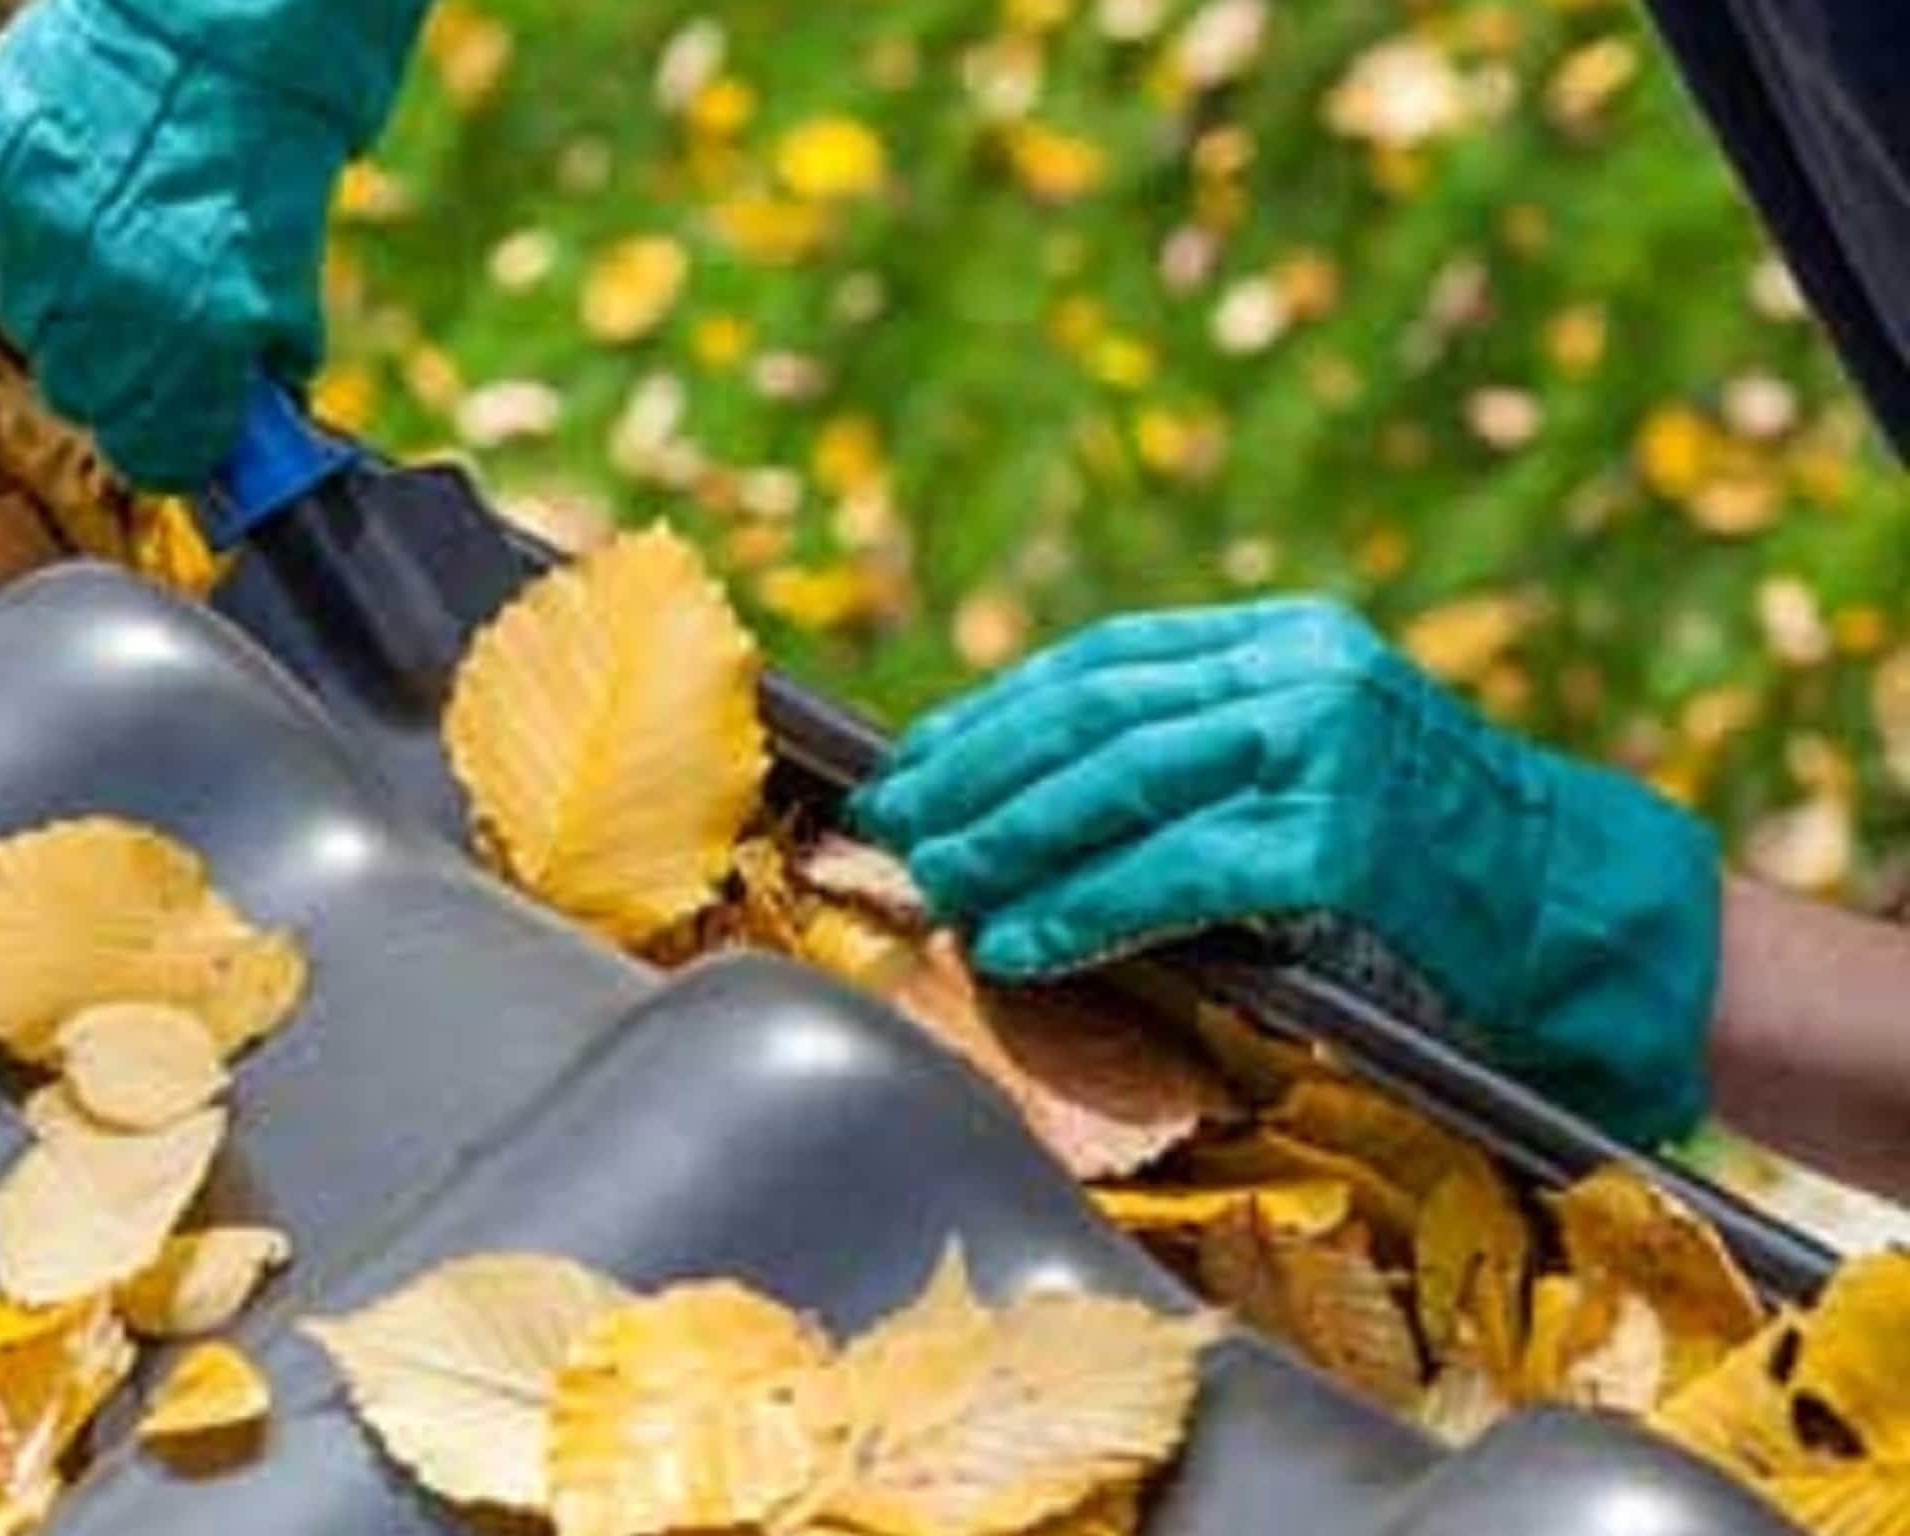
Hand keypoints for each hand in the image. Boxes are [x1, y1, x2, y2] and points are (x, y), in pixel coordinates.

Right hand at [0, 0, 430, 489]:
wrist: (226, 23)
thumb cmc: (273, 154)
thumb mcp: (289, 283)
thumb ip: (258, 366)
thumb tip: (245, 427)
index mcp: (195, 334)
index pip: (152, 452)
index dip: (172, 447)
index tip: (184, 433)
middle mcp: (104, 292)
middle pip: (81, 395)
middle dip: (124, 381)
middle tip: (157, 337)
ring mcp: (33, 225)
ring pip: (29, 320)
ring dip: (71, 304)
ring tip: (119, 247)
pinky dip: (24, 228)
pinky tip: (76, 194)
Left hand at [854, 599, 1721, 1147]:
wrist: (1586, 919)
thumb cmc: (1432, 865)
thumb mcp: (1314, 765)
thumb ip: (1198, 758)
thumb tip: (1028, 798)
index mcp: (1286, 640)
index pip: (1100, 662)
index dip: (991, 714)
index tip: (914, 765)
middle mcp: (1301, 672)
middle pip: (1092, 715)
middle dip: (975, 777)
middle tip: (893, 830)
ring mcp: (1325, 748)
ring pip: (1119, 784)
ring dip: (1008, 842)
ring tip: (936, 885)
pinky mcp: (1342, 840)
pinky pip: (1174, 871)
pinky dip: (1083, 907)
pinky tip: (1021, 939)